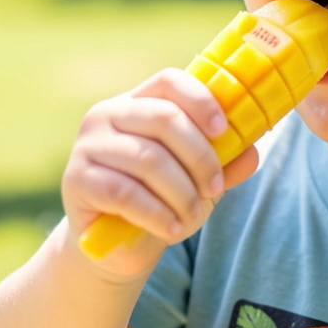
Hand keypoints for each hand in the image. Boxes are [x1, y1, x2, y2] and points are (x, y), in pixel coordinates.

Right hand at [61, 68, 259, 281]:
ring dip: (182, 192)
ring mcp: (87, 145)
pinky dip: (157, 213)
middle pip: (163, 118)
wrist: (113, 246)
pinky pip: (125, 192)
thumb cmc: (160, 200)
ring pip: (148, 159)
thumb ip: (224, 162)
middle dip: (200, 157)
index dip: (199, 99)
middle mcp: (107, 114)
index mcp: (138, 102)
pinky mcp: (76, 180)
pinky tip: (171, 228)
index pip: (168, 81)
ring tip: (193, 215)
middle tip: (215, 188)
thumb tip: (252, 152)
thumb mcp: (198, 179)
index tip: (223, 129)